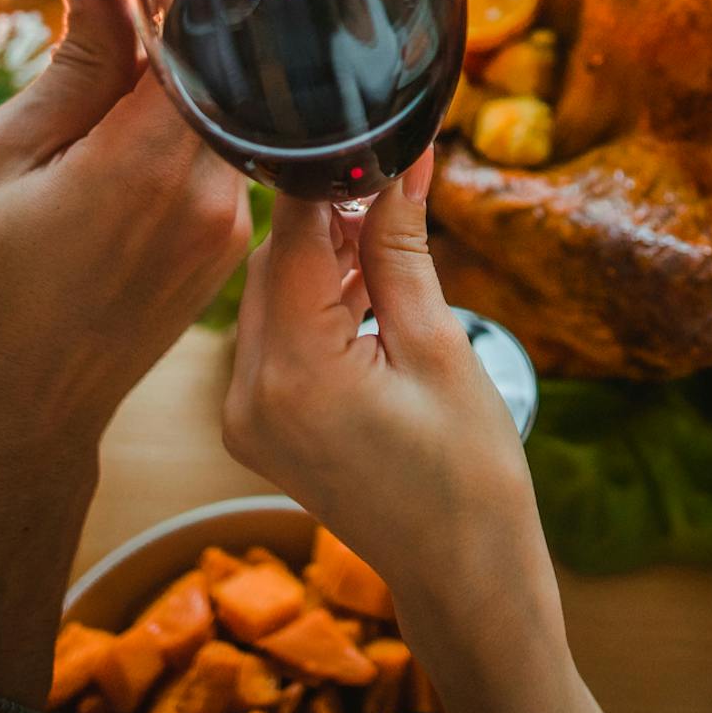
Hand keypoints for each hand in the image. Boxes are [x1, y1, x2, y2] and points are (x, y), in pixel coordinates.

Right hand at [0, 0, 249, 712]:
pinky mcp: (221, 255)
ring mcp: (226, 229)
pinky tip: (116, 146)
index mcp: (150, 161)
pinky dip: (173, 141)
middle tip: (115, 2)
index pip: (201, 38)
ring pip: (214, 119)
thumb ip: (71, 69)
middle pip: (215, 75)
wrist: (6, 422)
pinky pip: (212, 166)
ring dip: (169, 92)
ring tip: (99, 82)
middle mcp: (211, 194)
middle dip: (169, 35)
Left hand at [223, 162, 615, 712]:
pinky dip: (313, 304)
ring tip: (388, 245)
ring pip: (270, 293)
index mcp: (294, 372)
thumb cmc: (468, 474)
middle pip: (274, 261)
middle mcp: (247, 394)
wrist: (461, 574)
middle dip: (329, 218)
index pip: (293, 236)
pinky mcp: (255, 424)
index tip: (366, 138)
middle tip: (391, 186)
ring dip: (322, 260)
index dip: (331, 180)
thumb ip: (401, 247)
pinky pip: (273, 334)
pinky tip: (366, 293)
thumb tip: (402, 160)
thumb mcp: (439, 346)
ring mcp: (243, 415)